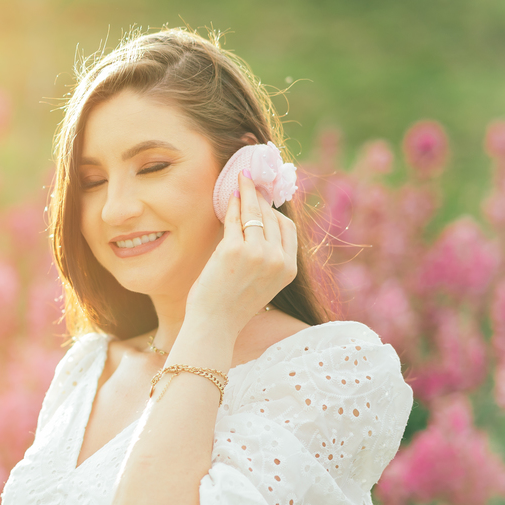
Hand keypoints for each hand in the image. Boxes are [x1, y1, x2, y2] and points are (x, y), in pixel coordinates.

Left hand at [186, 170, 298, 334]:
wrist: (215, 324)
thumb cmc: (233, 305)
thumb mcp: (263, 282)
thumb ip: (269, 258)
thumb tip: (263, 225)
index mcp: (289, 269)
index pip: (288, 229)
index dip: (276, 211)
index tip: (267, 199)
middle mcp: (277, 259)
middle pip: (272, 217)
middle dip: (261, 198)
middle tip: (252, 183)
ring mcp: (256, 253)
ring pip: (254, 213)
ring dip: (247, 194)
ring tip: (241, 180)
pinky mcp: (233, 250)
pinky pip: (233, 219)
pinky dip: (231, 205)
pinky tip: (230, 196)